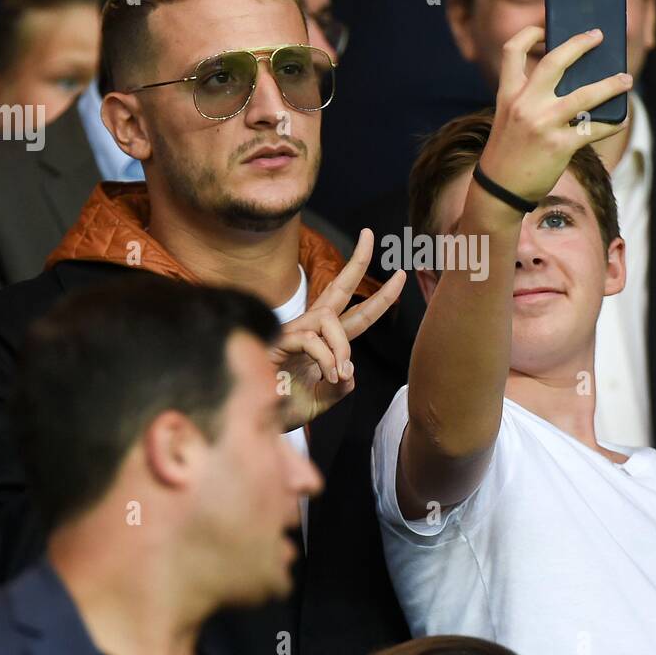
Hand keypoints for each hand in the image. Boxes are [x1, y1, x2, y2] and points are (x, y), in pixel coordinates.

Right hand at [271, 228, 405, 429]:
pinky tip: (327, 377)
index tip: (401, 276)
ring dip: (341, 346)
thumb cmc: (286, 406)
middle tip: (369, 234)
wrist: (255, 420)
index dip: (380, 297)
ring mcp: (295, 331)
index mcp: (326, 340)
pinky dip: (326, 359)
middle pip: (339, 288)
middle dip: (356, 261)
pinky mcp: (279, 340)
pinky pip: (312, 340)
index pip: (357, 313)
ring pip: (329, 319)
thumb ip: (339, 388)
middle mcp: (312, 328)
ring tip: (339, 374)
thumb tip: (350, 374)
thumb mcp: (323, 400)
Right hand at [479, 25, 631, 203]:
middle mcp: (525, 105)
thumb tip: (574, 83)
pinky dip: (612, 124)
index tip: (546, 28)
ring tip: (625, 79)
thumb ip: (530, 98)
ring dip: (611, 85)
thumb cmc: (508, 152)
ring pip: (585, 95)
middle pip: (555, 61)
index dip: (530, 33)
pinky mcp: (559, 146)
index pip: (513, 51)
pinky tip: (621, 119)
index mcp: (508, 94)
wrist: (499, 190)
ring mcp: (543, 124)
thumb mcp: (510, 118)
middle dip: (580, 44)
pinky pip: (594, 130)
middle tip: (597, 36)